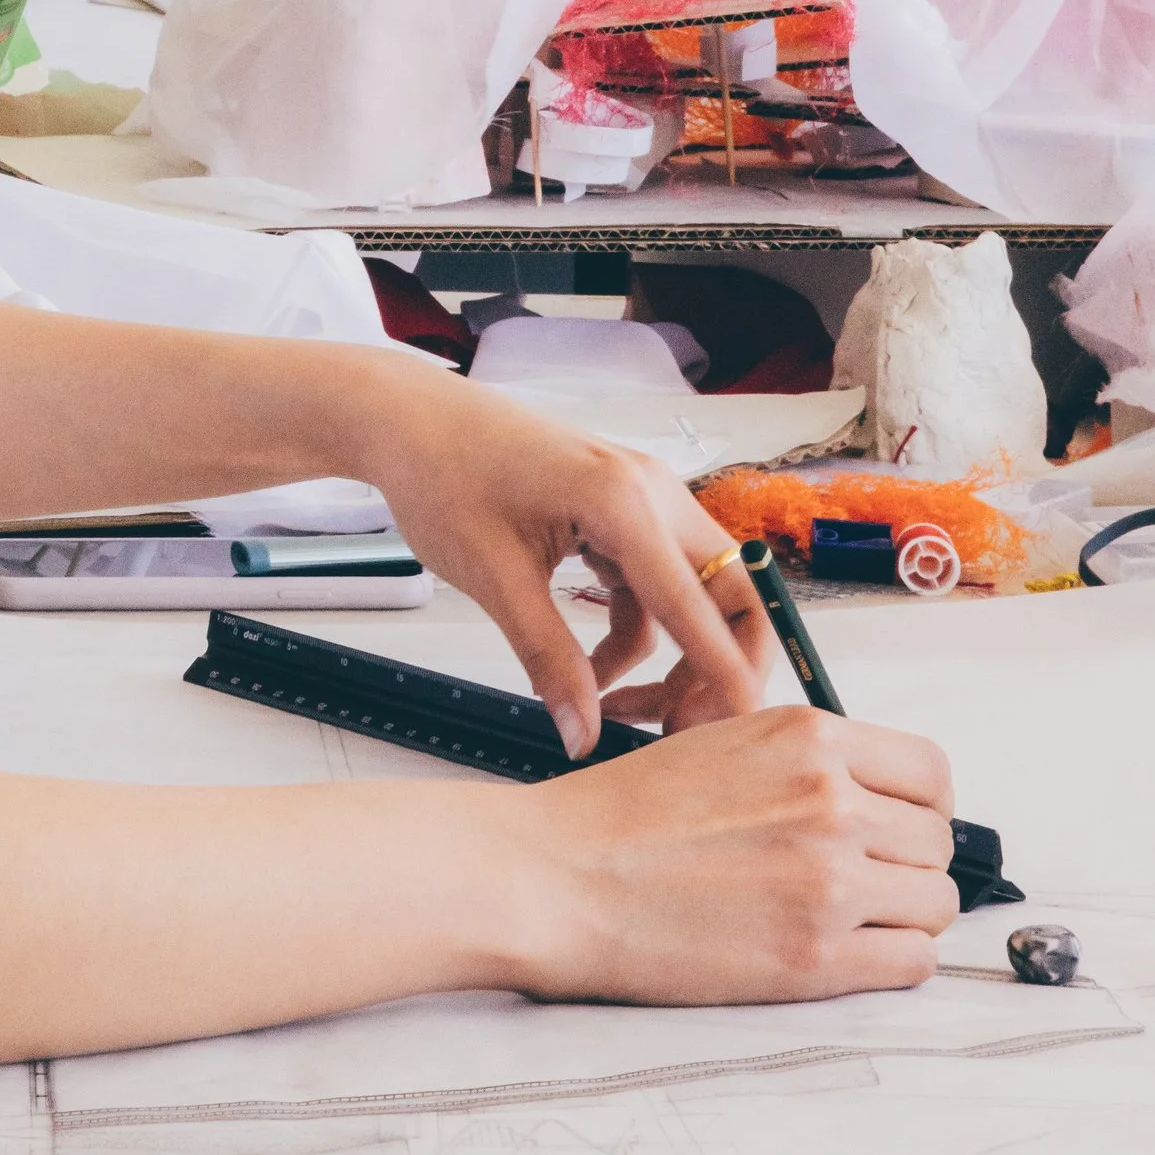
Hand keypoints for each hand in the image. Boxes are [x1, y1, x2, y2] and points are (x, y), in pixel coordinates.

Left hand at [356, 367, 776, 753]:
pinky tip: (592, 670)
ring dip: (671, 659)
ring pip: (692, 597)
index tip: (745, 731)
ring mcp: (640, 499)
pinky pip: (652, 586)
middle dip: (718, 666)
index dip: (726, 675)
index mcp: (624, 502)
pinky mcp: (620, 512)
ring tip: (616, 712)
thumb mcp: (495, 579)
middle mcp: (650, 492)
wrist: (409, 420)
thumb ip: (548, 659)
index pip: (699, 604)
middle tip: (682, 729)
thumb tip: (581, 734)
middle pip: (728, 593)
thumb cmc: (442, 474)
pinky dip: (636, 632)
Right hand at [486, 702, 959, 1004]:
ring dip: (903, 915)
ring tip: (847, 919)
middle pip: (937, 842)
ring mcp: (829, 880)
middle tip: (860, 879)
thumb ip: (805, 763)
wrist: (559, 877)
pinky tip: (845, 953)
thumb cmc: (622, 815)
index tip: (899, 825)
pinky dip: (891, 962)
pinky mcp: (816, 957)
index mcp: (807, 738)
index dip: (920, 805)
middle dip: (906, 863)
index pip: (930, 772)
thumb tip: (872, 798)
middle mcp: (831, 802)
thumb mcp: (723, 744)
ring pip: (935, 904)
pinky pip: (914, 962)